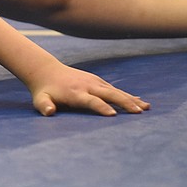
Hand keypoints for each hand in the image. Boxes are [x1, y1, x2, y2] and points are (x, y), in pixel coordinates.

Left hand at [25, 61, 149, 116]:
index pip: (91, 101)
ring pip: (116, 91)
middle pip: (109, 94)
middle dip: (124, 103)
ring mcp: (94, 82)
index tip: (113, 115)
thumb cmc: (44, 91)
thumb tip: (49, 112)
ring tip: (146, 108)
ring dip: (131, 99)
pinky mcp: (98, 81)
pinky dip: (128, 95)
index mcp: (75, 93)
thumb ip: (44, 105)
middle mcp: (87, 86)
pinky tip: (140, 102)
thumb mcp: (40, 99)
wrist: (47, 71)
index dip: (101, 107)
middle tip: (139, 112)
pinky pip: (115, 89)